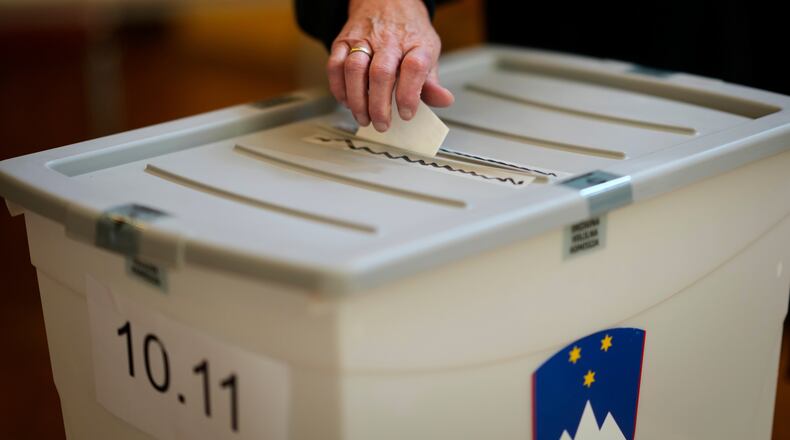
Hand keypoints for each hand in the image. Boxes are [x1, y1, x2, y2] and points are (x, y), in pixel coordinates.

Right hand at [327, 0, 453, 131]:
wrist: (387, 1)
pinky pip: (335, 65)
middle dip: (379, 105)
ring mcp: (364, 40)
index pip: (414, 68)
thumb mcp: (428, 52)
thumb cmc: (408, 32)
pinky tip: (346, 101)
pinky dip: (338, 88)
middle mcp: (389, 40)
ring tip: (363, 117)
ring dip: (357, 100)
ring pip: (355, 70)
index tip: (406, 114)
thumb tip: (443, 100)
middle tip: (382, 124)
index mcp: (415, 44)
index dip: (409, 94)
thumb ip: (432, 82)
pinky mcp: (343, 41)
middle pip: (381, 73)